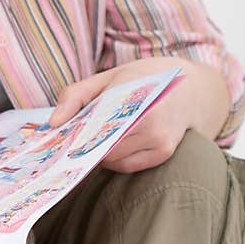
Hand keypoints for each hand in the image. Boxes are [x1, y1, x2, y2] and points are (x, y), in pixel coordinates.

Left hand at [50, 57, 229, 172]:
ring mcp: (159, 137)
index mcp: (132, 91)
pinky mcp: (164, 152)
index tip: (60, 139)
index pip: (94, 122)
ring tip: (98, 138)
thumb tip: (54, 122)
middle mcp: (149, 117)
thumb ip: (76, 96)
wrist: (190, 88)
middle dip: (85, 145)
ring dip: (100, 153)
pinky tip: (115, 145)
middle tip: (74, 141)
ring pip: (112, 159)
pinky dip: (115, 160)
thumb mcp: (108, 77)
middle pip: (101, 145)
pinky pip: (127, 166)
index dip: (75, 134)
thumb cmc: (142, 80)